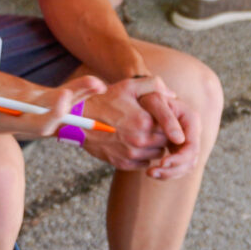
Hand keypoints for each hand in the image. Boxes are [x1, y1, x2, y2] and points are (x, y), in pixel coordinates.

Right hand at [0, 63, 103, 145]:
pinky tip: (92, 86)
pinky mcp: (30, 106)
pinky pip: (55, 101)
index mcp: (7, 121)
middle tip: (96, 85)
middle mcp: (22, 119)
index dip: (52, 113)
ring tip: (99, 83)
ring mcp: (28, 114)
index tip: (63, 99)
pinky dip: (74, 93)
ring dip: (79, 96)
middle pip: (55, 115)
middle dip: (74, 101)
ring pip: (58, 107)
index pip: (36, 123)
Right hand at [75, 75, 198, 178]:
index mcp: (145, 121)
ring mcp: (131, 154)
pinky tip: (135, 144)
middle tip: (154, 126)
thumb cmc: (104, 100)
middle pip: (166, 142)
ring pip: (157, 154)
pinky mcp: (123, 164)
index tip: (163, 119)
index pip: (171, 128)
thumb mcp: (128, 86)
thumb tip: (172, 95)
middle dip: (163, 134)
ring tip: (145, 134)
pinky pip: (144, 164)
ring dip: (155, 146)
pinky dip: (143, 156)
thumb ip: (153, 85)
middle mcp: (140, 139)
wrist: (78, 120)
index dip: (169, 123)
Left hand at [137, 89, 200, 179]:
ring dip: (168, 174)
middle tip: (152, 172)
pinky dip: (166, 171)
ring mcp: (186, 140)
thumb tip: (180, 140)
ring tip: (150, 173)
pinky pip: (177, 166)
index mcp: (191, 119)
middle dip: (173, 170)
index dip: (179, 158)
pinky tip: (150, 171)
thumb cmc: (145, 96)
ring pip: (184, 166)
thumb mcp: (154, 101)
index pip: (192, 147)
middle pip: (190, 160)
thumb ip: (166, 117)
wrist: (139, 97)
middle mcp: (192, 131)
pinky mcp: (177, 148)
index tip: (161, 162)